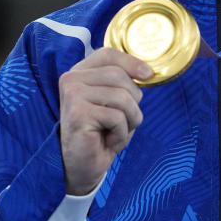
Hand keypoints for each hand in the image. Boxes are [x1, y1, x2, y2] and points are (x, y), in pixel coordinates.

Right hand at [58, 48, 151, 194]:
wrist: (82, 166)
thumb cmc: (100, 133)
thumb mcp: (114, 102)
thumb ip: (123, 83)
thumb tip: (148, 71)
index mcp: (80, 72)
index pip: (108, 54)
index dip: (132, 62)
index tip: (148, 75)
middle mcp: (72, 79)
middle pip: (120, 76)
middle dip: (133, 101)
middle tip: (123, 120)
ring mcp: (73, 95)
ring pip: (122, 97)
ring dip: (129, 120)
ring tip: (115, 131)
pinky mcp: (78, 113)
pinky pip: (117, 117)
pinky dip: (120, 134)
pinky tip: (107, 141)